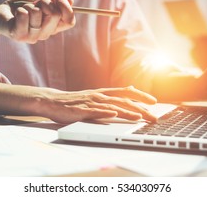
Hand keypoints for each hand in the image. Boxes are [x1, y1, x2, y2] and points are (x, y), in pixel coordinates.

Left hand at [0, 0, 75, 42]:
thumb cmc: (20, 8)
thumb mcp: (39, 3)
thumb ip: (53, 2)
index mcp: (52, 27)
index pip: (69, 21)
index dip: (66, 7)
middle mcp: (44, 34)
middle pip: (55, 15)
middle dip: (45, 1)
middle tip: (36, 3)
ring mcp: (32, 37)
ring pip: (38, 13)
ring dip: (29, 5)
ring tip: (23, 9)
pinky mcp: (18, 36)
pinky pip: (24, 15)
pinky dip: (20, 9)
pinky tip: (16, 14)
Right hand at [31, 86, 157, 123]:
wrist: (52, 101)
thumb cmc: (74, 101)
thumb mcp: (95, 96)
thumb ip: (111, 95)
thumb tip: (130, 90)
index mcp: (102, 93)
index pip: (125, 92)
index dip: (141, 96)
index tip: (154, 102)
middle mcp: (98, 96)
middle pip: (123, 100)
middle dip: (140, 108)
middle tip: (153, 116)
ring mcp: (89, 103)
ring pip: (111, 106)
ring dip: (127, 111)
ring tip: (139, 117)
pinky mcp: (80, 111)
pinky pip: (93, 111)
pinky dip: (104, 112)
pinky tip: (112, 114)